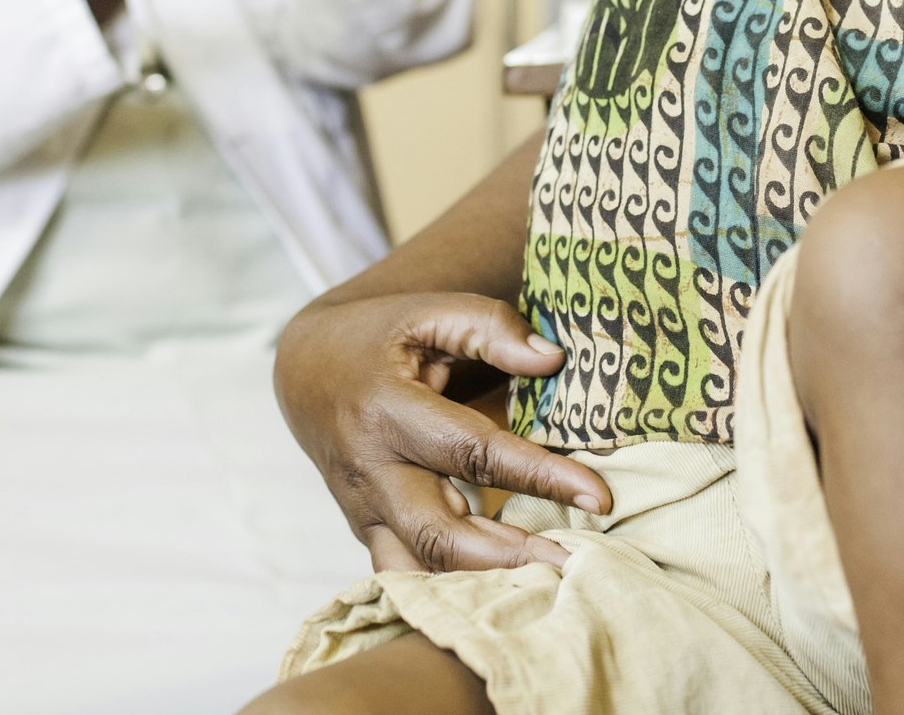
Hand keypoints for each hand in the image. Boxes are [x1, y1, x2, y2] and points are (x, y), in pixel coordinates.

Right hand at [273, 292, 612, 571]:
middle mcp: (371, 469)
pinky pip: (405, 573)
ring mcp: (363, 509)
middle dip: (507, 556)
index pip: (473, 452)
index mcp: (386, 409)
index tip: (598, 496)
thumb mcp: (427, 312)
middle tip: (571, 563)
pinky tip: (501, 592)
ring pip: (417, 567)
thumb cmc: (378, 337)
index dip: (539, 475)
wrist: (305, 370)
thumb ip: (489, 328)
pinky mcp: (366, 530)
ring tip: (544, 585)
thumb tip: (552, 361)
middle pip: (438, 533)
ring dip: (479, 583)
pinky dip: (449, 588)